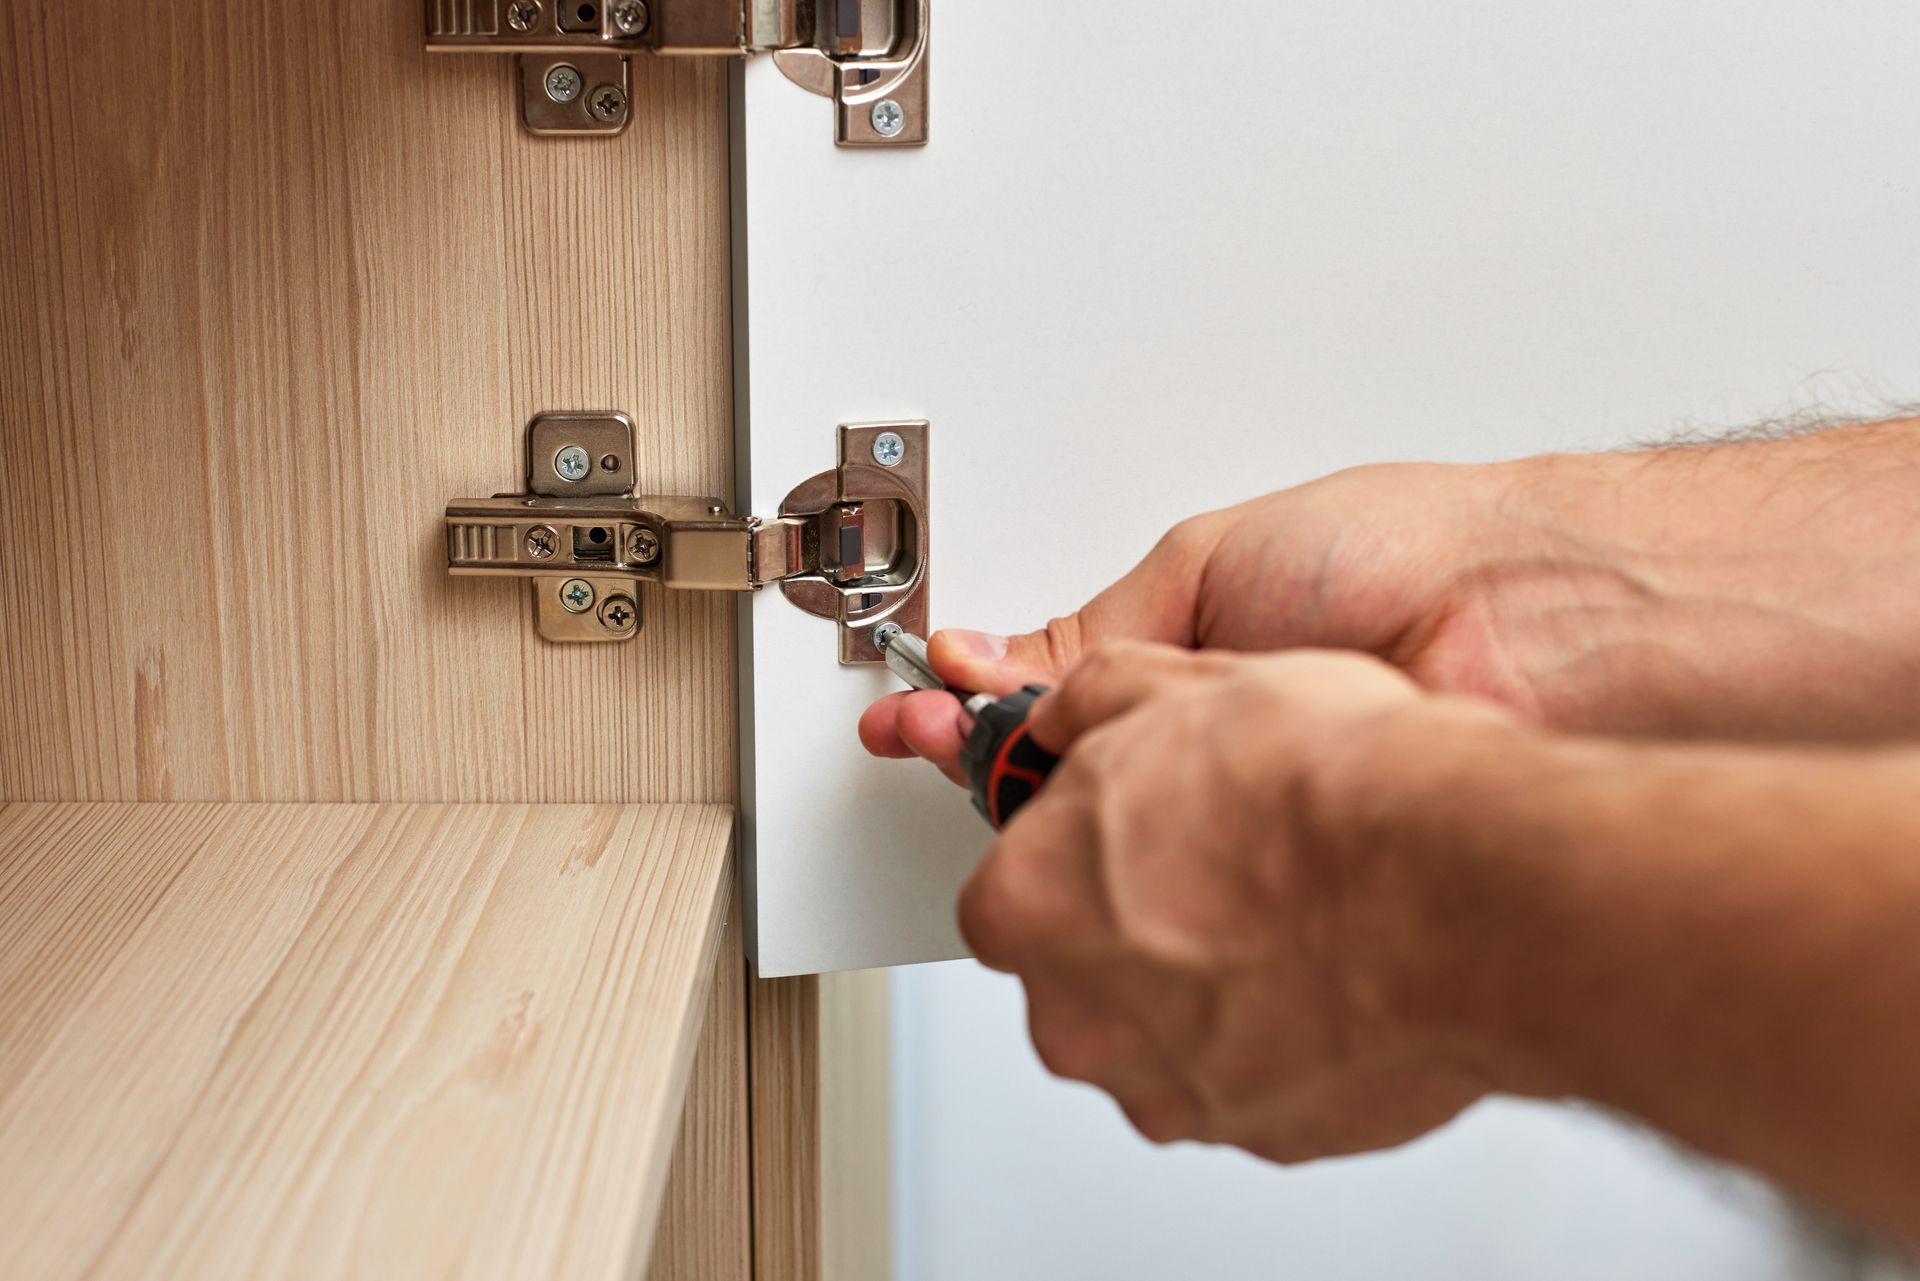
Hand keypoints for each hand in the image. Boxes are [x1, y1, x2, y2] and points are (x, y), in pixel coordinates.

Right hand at [860, 419, 1919, 780]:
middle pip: (1064, 770)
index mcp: (1190, 651)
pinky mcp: (1284, 879)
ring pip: (1110, 840)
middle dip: (975, 749)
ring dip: (1026, 814)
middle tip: (905, 733)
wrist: (1531, 626)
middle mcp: (1212, 739)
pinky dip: (1108, 878)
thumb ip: (1103, 629)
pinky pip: (1175, 891)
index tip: (916, 696)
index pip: (1050, 689)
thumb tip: (1008, 661)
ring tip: (957, 768)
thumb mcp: (1211, 562)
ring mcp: (1247, 814)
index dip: (975, 696)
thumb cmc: (1401, 560)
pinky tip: (1064, 850)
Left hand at [958, 643, 1521, 1158]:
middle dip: (1140, 919)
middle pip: (1083, 966)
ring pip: (1169, 1029)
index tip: (1136, 822)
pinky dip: (1287, 1030)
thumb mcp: (1182, 681)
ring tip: (1296, 908)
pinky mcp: (1264, 1133)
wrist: (1462, 889)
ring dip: (1214, 979)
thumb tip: (1073, 707)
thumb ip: (1096, 701)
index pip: (1016, 882)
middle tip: (1225, 859)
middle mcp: (1077, 1018)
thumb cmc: (1326, 795)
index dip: (1082, 843)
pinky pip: (1256, 1075)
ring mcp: (1170, 1088)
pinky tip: (1338, 967)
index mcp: (1024, 905)